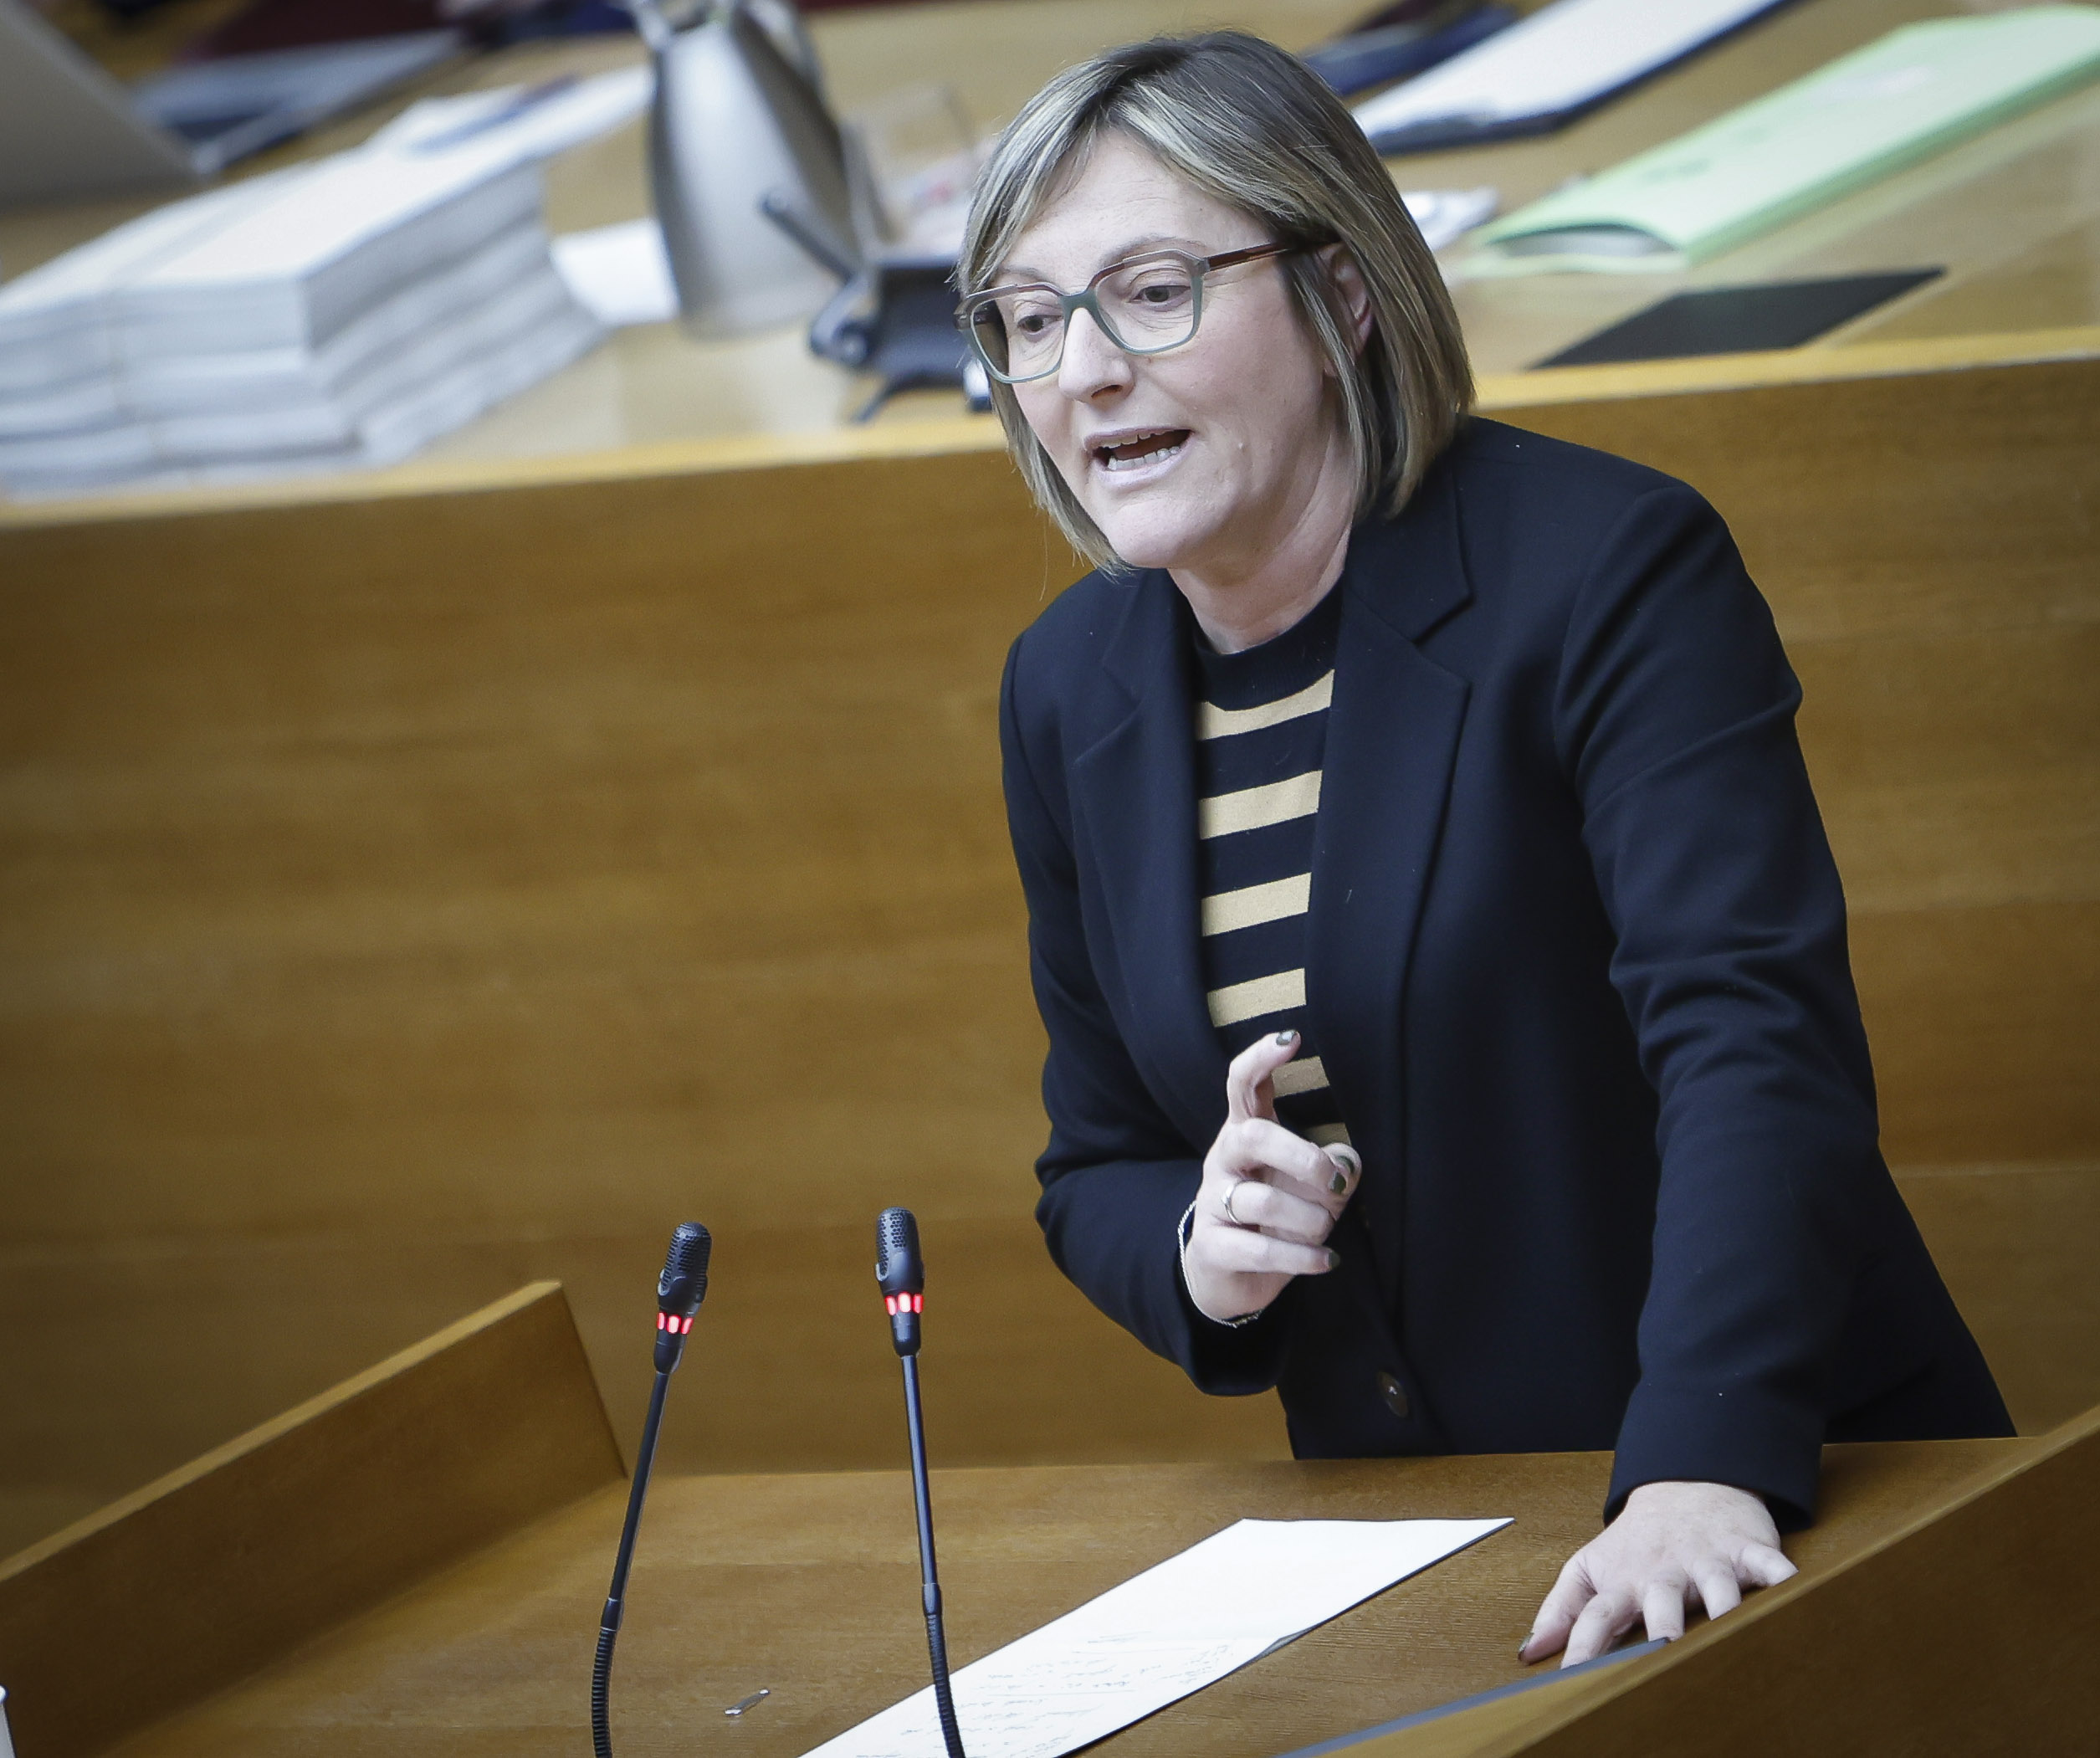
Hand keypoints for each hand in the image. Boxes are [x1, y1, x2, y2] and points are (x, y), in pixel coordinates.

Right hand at [1182, 1031, 1358, 1323]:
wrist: (1228, 1277)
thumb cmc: (1275, 1217)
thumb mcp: (1308, 1189)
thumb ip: (1332, 1170)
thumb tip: (1348, 1164)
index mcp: (1245, 1134)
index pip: (1242, 1084)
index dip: (1262, 1058)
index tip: (1293, 1037)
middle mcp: (1224, 1160)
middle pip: (1253, 1136)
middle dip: (1301, 1155)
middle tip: (1334, 1179)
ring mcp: (1213, 1203)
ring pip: (1261, 1199)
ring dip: (1309, 1218)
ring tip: (1325, 1231)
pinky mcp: (1213, 1247)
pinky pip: (1260, 1249)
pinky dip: (1302, 1257)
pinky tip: (1326, 1261)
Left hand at [1520, 1480, 1796, 1666]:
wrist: (1684, 1482)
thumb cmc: (1636, 1538)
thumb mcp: (1590, 1566)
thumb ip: (1560, 1609)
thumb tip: (1530, 1653)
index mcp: (1624, 1581)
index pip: (1596, 1618)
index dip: (1584, 1649)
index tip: (1574, 1682)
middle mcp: (1664, 1572)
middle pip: (1660, 1604)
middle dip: (1662, 1630)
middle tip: (1662, 1655)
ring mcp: (1706, 1558)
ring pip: (1717, 1587)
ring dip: (1722, 1610)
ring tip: (1727, 1637)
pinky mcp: (1746, 1548)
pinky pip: (1768, 1564)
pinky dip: (1782, 1577)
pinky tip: (1793, 1593)